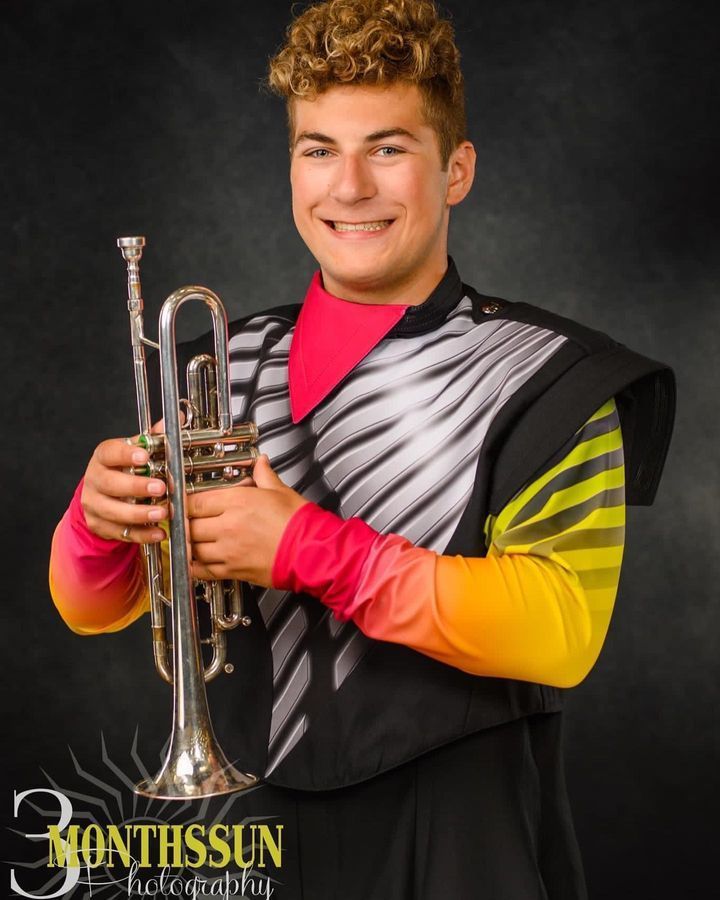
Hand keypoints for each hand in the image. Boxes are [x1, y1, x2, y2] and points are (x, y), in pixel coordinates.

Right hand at [81, 420, 168, 543]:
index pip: (109, 452)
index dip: (125, 454)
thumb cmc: (123, 470)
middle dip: (136, 487)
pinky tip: (159, 532)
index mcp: (103, 458)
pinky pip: (121, 532)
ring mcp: (95, 504)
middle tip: (160, 488)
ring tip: (163, 512)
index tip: (144, 456)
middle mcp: (95, 480)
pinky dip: (142, 534)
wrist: (103, 496)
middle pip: (110, 484)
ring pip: (113, 511)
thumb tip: (176, 418)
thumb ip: (154, 437)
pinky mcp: (100, 525)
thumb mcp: (137, 451)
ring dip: (140, 513)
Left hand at [187, 454, 308, 587]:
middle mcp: (228, 526)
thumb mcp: (281, 491)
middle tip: (186, 521)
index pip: (195, 502)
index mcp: (237, 502)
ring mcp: (228, 551)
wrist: (312, 552)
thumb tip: (261, 464)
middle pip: (189, 525)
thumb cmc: (300, 524)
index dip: (185, 502)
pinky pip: (202, 570)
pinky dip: (193, 566)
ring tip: (190, 539)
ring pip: (191, 548)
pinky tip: (193, 561)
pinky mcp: (233, 571)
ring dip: (188, 544)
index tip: (183, 502)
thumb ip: (264, 475)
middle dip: (185, 523)